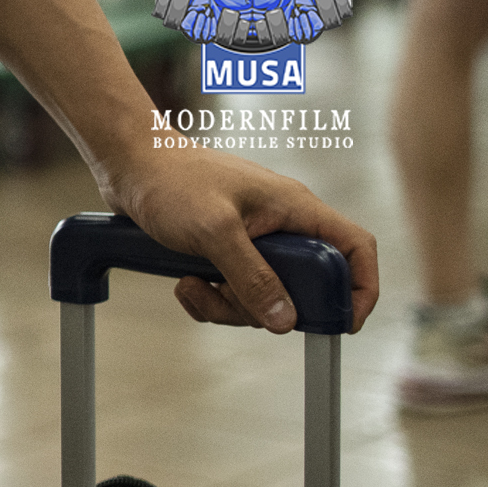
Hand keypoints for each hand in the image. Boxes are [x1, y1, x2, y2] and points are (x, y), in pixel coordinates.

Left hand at [103, 144, 378, 334]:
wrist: (127, 163)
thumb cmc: (171, 181)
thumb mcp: (214, 231)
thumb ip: (252, 276)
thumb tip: (285, 320)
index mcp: (295, 208)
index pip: (355, 247)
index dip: (361, 287)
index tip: (344, 323)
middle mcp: (280, 225)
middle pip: (304, 286)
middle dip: (267, 306)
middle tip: (230, 301)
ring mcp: (253, 240)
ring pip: (264, 295)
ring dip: (227, 303)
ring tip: (190, 284)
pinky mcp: (224, 251)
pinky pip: (232, 290)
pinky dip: (209, 297)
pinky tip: (183, 282)